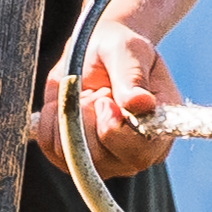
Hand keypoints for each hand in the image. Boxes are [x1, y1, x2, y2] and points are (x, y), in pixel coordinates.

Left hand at [56, 20, 180, 180]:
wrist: (96, 51)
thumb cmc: (120, 50)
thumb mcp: (129, 50)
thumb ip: (133, 75)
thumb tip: (140, 103)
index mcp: (159, 131)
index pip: (139, 152)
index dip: (114, 129)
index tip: (104, 98)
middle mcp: (135, 153)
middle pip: (102, 159)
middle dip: (88, 119)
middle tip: (97, 92)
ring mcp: (104, 161)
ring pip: (73, 156)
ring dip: (70, 117)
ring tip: (87, 95)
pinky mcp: (74, 158)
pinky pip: (51, 148)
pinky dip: (52, 120)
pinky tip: (68, 103)